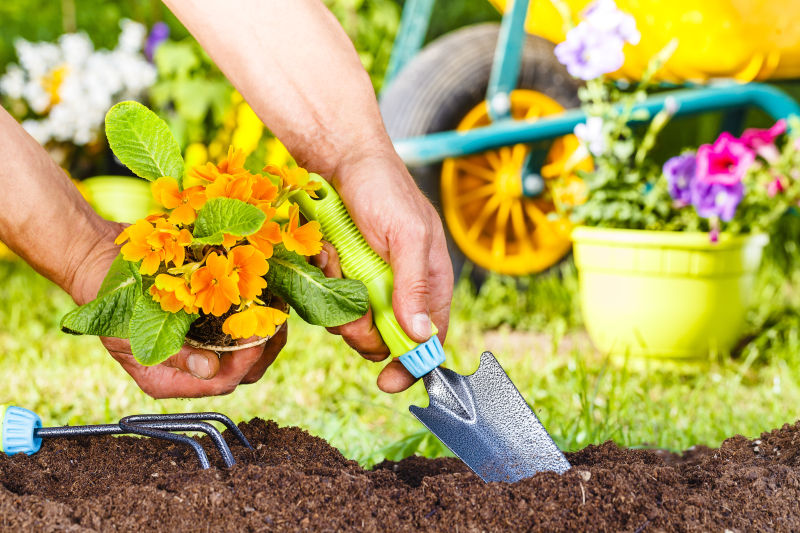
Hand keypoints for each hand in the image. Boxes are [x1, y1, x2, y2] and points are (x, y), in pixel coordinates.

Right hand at [69, 224, 286, 398]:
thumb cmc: (109, 300)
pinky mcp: (210, 324)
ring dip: (265, 331)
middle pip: (242, 373)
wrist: (99, 263)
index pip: (220, 383)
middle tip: (273, 319)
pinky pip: (243, 329)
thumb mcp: (131, 331)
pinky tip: (267, 298)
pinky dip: (257, 317)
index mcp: (169, 380)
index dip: (243, 361)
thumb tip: (210, 370)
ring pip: (250, 353)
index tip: (256, 334)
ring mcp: (202, 346)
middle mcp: (190, 369)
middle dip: (263, 348)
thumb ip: (172, 354)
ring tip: (275, 308)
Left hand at [312, 150, 453, 392]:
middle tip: (352, 310)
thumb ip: (414, 285)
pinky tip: (326, 253)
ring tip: (336, 261)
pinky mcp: (343, 275)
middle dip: (364, 331)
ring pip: (353, 323)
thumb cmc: (383, 190)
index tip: (388, 381)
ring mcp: (370, 283)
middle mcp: (401, 289)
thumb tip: (420, 335)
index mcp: (430, 282)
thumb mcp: (407, 235)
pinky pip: (329, 299)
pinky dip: (324, 281)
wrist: (341, 159)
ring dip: (339, 302)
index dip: (412, 365)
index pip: (429, 339)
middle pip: (384, 340)